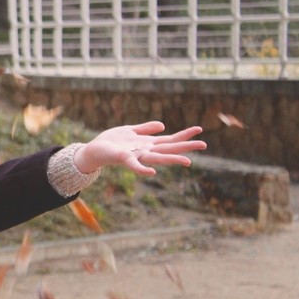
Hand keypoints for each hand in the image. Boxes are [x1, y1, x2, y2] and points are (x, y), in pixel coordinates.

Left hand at [74, 122, 206, 176]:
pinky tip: (152, 172)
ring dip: (172, 160)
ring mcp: (137, 157)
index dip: (184, 135)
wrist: (94, 150)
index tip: (199, 130)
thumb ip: (146, 129)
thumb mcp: (130, 131)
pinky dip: (143, 170)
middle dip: (186, 146)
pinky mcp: (124, 159)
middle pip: (169, 148)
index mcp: (148, 144)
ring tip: (188, 161)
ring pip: (158, 158)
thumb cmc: (112, 142)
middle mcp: (145, 151)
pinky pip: (134, 166)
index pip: (170, 139)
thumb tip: (163, 126)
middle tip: (204, 145)